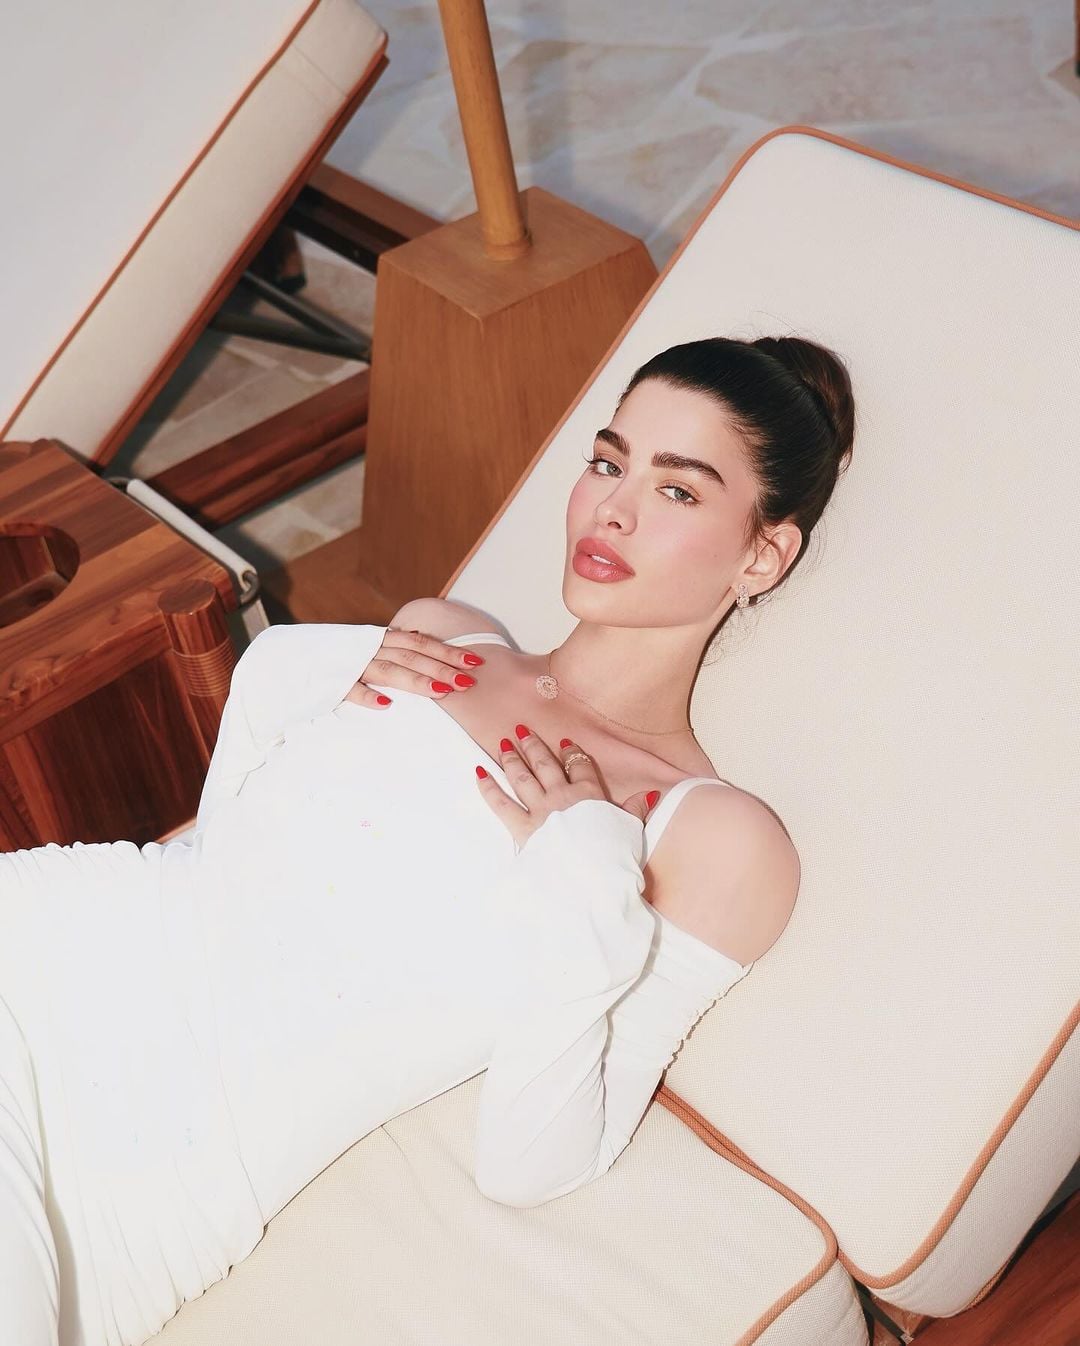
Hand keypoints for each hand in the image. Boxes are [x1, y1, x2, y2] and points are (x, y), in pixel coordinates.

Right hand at [342, 626, 485, 707]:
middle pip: (412, 656)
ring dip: (416, 680)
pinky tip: (385, 705)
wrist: (288, 656)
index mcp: (380, 639)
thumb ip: (395, 654)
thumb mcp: (369, 650)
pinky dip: (367, 696)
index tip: (475, 661)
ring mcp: (351, 664)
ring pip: (388, 670)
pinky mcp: (331, 683)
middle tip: (468, 682)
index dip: (448, 650)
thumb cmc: (336, 657)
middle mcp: (369, 648)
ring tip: (441, 691)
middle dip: (442, 667)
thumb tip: (431, 659)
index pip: (421, 643)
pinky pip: (349, 689)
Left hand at [475, 723, 661, 849]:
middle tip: (523, 731)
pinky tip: (480, 772)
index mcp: (590, 795)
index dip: (572, 752)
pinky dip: (488, 787)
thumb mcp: (631, 829)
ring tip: (504, 743)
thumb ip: (636, 808)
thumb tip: (651, 792)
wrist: (595, 882)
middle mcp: (563, 796)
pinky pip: (501, 803)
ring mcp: (541, 811)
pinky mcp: (523, 828)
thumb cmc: (615, 858)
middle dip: (534, 746)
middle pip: (546, 764)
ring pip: (523, 777)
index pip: (581, 766)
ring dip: (512, 758)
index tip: (565, 742)